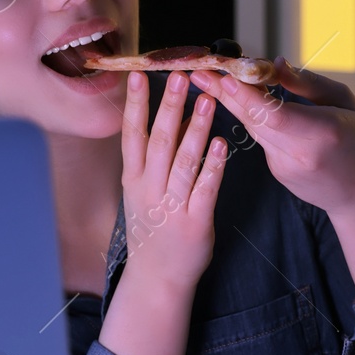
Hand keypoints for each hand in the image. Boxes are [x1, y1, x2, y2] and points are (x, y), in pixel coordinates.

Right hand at [119, 70, 227, 289]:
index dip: (135, 104)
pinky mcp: (195, 222)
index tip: (138, 75)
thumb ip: (156, 157)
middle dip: (169, 107)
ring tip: (208, 100)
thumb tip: (173, 118)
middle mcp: (149, 189)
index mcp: (134, 179)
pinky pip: (205, 189)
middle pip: (159, 141)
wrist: (156, 279)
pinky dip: (213, 166)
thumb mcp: (143, 192)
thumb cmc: (153, 230)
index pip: (132, 134)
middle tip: (180, 77)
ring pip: (184, 161)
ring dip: (196, 129)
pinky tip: (222, 145)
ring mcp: (171, 206)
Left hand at [188, 59, 354, 216]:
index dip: (244, 94)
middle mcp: (298, 154)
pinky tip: (235, 99)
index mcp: (321, 133)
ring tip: (206, 79)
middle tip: (197, 71)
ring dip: (229, 103)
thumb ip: (307, 83)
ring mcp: (284, 167)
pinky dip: (248, 117)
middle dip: (223, 93)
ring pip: (251, 128)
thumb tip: (273, 63)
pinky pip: (260, 138)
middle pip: (253, 120)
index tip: (222, 75)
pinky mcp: (276, 172)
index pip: (273, 113)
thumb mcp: (344, 102)